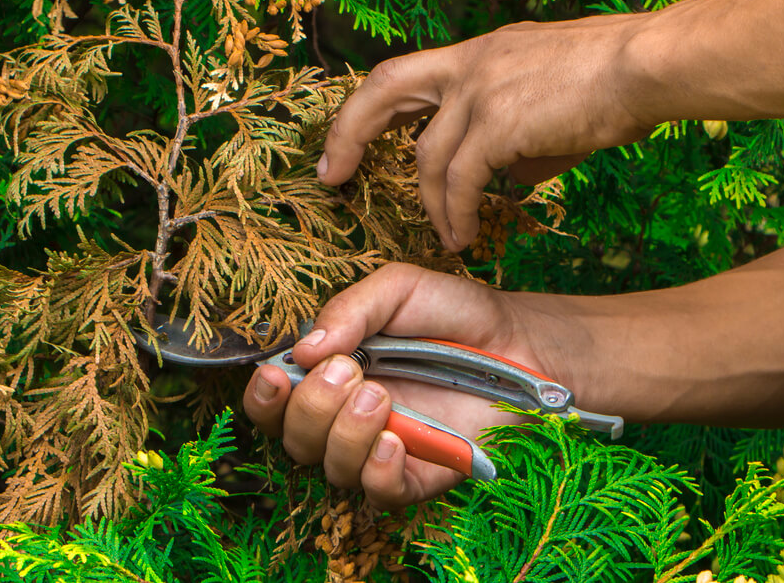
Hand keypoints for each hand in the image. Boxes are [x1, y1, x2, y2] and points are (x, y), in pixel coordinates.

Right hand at [243, 263, 560, 508]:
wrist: (520, 340)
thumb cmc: (453, 313)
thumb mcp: (399, 290)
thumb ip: (350, 310)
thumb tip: (304, 349)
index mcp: (329, 372)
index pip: (274, 401)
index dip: (264, 397)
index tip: (275, 374)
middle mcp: (345, 417)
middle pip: (295, 438)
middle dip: (311, 407)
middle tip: (349, 372)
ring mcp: (382, 448)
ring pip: (332, 467)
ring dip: (344, 435)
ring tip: (380, 397)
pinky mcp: (420, 473)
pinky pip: (380, 492)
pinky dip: (377, 472)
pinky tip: (394, 440)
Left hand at [317, 18, 652, 249]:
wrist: (648, 65)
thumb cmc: (613, 82)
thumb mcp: (545, 98)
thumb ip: (513, 132)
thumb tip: (505, 172)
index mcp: (478, 53)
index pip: (403, 74)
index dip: (368, 109)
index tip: (347, 143)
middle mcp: (470, 64)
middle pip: (383, 91)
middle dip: (349, 134)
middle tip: (332, 176)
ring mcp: (481, 88)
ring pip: (428, 155)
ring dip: (433, 204)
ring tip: (449, 237)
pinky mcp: (499, 121)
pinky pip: (462, 179)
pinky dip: (458, 212)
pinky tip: (466, 234)